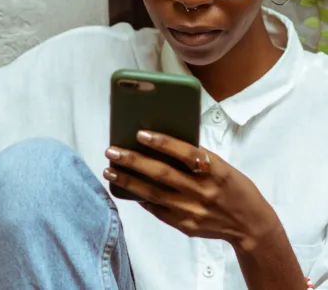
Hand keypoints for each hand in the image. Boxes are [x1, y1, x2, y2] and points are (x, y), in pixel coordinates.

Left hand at [104, 130, 279, 250]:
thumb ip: (197, 157)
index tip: (140, 133)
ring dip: (128, 181)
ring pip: (153, 194)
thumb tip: (161, 143)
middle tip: (111, 151)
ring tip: (109, 170)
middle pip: (162, 174)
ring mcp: (192, 211)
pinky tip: (125, 189)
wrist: (251, 225)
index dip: (162, 143)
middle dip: (133, 161)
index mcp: (216, 171)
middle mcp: (203, 191)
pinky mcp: (185, 226)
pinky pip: (157, 210)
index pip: (185, 153)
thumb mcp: (222, 166)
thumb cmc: (234, 187)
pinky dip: (140, 198)